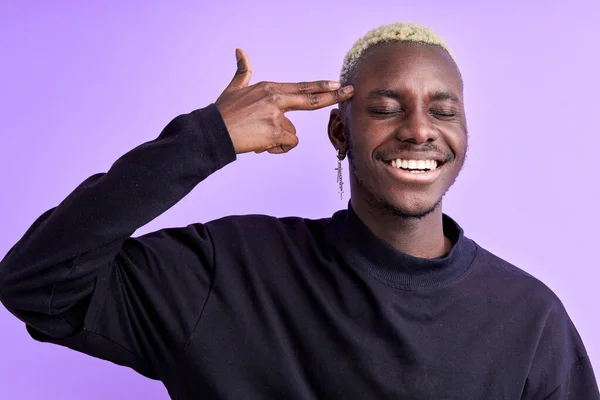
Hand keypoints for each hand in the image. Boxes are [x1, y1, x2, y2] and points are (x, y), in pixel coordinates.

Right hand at [215, 49, 353, 153]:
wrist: (213, 132)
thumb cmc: (223, 112)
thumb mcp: (234, 88)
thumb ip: (242, 71)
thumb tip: (240, 51)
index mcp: (269, 88)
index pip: (302, 87)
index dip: (321, 86)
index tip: (338, 83)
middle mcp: (276, 98)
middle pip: (311, 99)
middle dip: (333, 95)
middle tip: (350, 92)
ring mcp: (277, 115)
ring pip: (292, 132)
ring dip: (280, 139)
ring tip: (259, 138)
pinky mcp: (276, 132)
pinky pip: (288, 143)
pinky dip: (278, 148)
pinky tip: (262, 145)